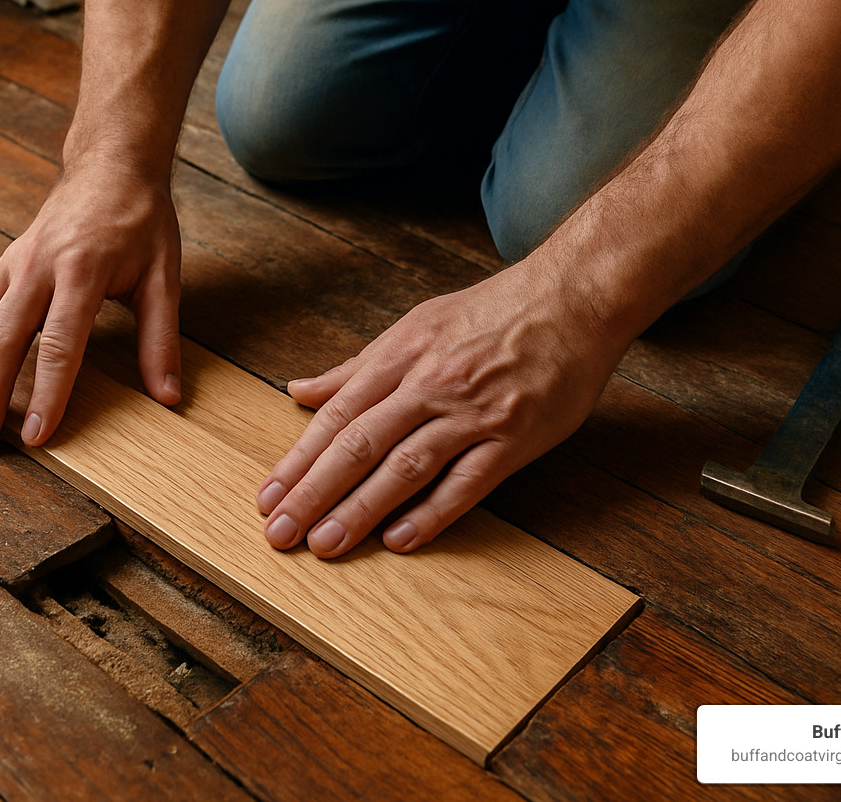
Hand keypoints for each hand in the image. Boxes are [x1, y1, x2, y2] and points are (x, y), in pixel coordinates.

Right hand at [0, 162, 181, 450]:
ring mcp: (14, 264)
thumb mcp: (164, 276)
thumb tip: (168, 396)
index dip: (46, 394)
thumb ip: (161, 338)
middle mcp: (38, 267)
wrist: (111, 166)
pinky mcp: (3, 265)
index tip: (36, 436)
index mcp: (82, 270)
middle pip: (3, 339)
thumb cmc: (141, 221)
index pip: (59, 344)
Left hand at [255, 259, 628, 557]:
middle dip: (314, 493)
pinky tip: (400, 539)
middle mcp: (429, 385)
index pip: (337, 417)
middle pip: (360, 445)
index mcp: (401, 357)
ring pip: (406, 467)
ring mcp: (472, 412)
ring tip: (326, 544)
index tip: (268, 497)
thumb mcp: (415, 325)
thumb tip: (301, 390)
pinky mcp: (514, 437)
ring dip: (362, 509)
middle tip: (281, 532)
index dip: (299, 460)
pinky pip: (468, 482)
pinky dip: (433, 512)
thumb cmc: (491, 312)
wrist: (572, 298)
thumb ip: (357, 366)